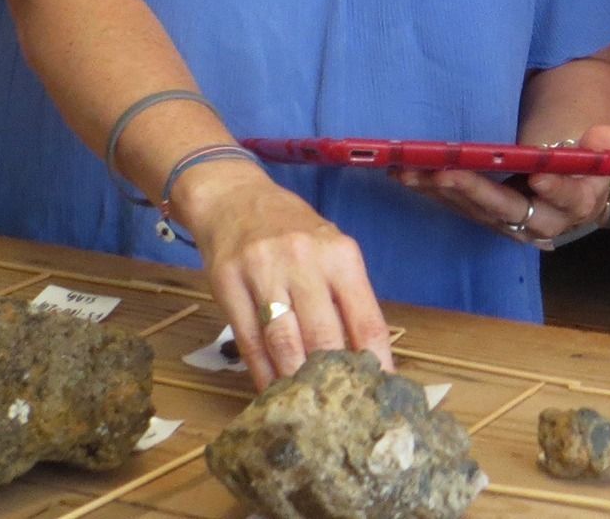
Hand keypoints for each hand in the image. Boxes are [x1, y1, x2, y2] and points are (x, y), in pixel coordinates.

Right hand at [180, 159, 393, 391]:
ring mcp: (263, 270)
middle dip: (334, 379)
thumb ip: (346, 295)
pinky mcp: (228, 283)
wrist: (234, 197)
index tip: (382, 394)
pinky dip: (261, 372)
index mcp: (339, 255)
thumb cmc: (292, 230)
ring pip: (284, 341)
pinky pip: (248, 340)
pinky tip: (271, 393)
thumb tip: (367, 356)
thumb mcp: (330, 248)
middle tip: (341, 411)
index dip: (376, 362)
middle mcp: (303, 260)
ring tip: (306, 410)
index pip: (366, 318)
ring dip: (295, 381)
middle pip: (324, 335)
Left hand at [393, 124, 609, 249]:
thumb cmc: (581, 131)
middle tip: (446, 173)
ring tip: (412, 170)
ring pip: (476, 210)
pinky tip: (403, 173)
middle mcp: (543, 218)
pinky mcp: (484, 211)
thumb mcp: (596, 131)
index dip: (556, 188)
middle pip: (510, 210)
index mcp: (579, 200)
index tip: (539, 175)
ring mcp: (510, 217)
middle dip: (475, 192)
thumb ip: (605, 140)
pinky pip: (457, 204)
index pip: (570, 199)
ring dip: (441, 191)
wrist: (567, 144)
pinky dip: (430, 189)